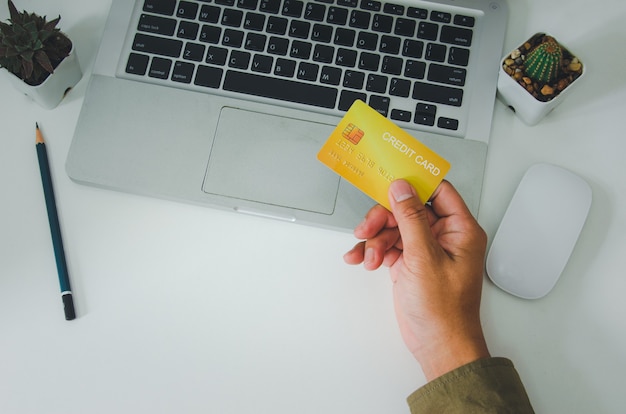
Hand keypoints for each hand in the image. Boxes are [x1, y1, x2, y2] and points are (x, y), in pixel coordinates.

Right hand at [344, 180, 489, 379]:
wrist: (438, 344)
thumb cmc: (444, 309)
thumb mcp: (424, 257)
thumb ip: (411, 218)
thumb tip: (401, 188)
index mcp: (459, 229)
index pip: (438, 191)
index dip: (414, 183)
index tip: (390, 179)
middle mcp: (443, 236)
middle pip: (408, 209)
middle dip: (384, 218)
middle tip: (366, 229)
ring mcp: (425, 249)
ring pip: (394, 228)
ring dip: (376, 240)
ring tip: (368, 257)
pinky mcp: (409, 263)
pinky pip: (387, 246)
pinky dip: (373, 252)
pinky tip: (362, 260)